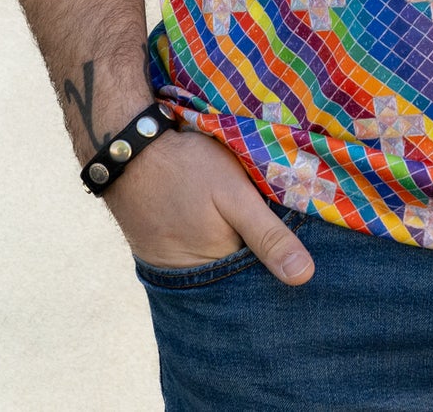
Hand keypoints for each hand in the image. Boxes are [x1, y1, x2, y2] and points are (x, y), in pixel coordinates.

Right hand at [102, 126, 315, 284]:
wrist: (127, 151)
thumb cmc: (185, 169)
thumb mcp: (234, 194)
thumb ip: (267, 235)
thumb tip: (305, 277)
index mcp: (217, 270)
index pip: (261, 278)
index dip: (281, 260)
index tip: (304, 243)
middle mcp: (193, 282)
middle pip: (239, 276)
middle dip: (259, 258)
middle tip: (278, 227)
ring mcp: (174, 270)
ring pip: (219, 267)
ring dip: (236, 249)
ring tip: (250, 224)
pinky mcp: (162, 255)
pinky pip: (197, 258)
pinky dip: (213, 244)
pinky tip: (223, 225)